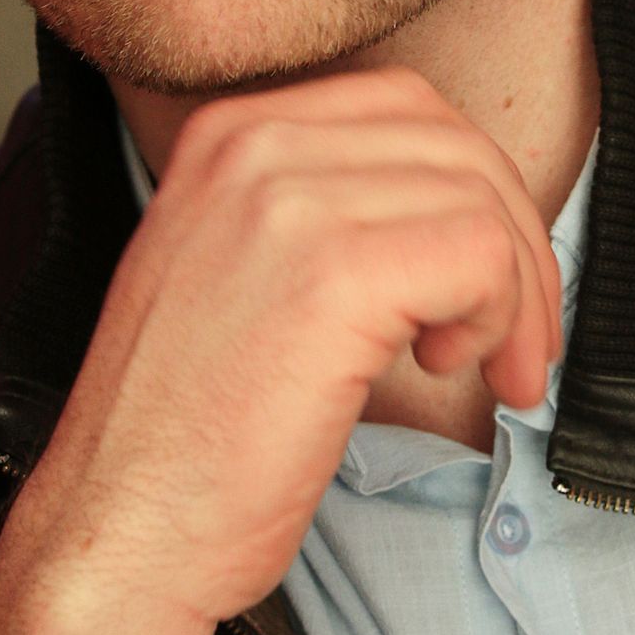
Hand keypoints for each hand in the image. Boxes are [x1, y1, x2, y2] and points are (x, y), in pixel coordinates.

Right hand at [1, 64, 559, 634]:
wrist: (118, 528)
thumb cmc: (186, 433)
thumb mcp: (237, 269)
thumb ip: (319, 212)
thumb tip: (456, 212)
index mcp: (227, 131)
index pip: (404, 107)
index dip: (470, 190)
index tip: (481, 277)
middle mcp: (253, 143)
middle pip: (454, 144)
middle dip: (513, 242)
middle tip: (514, 340)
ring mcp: (288, 200)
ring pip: (480, 200)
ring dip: (515, 294)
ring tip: (481, 366)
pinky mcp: (333, 275)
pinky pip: (480, 257)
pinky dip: (500, 318)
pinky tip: (448, 368)